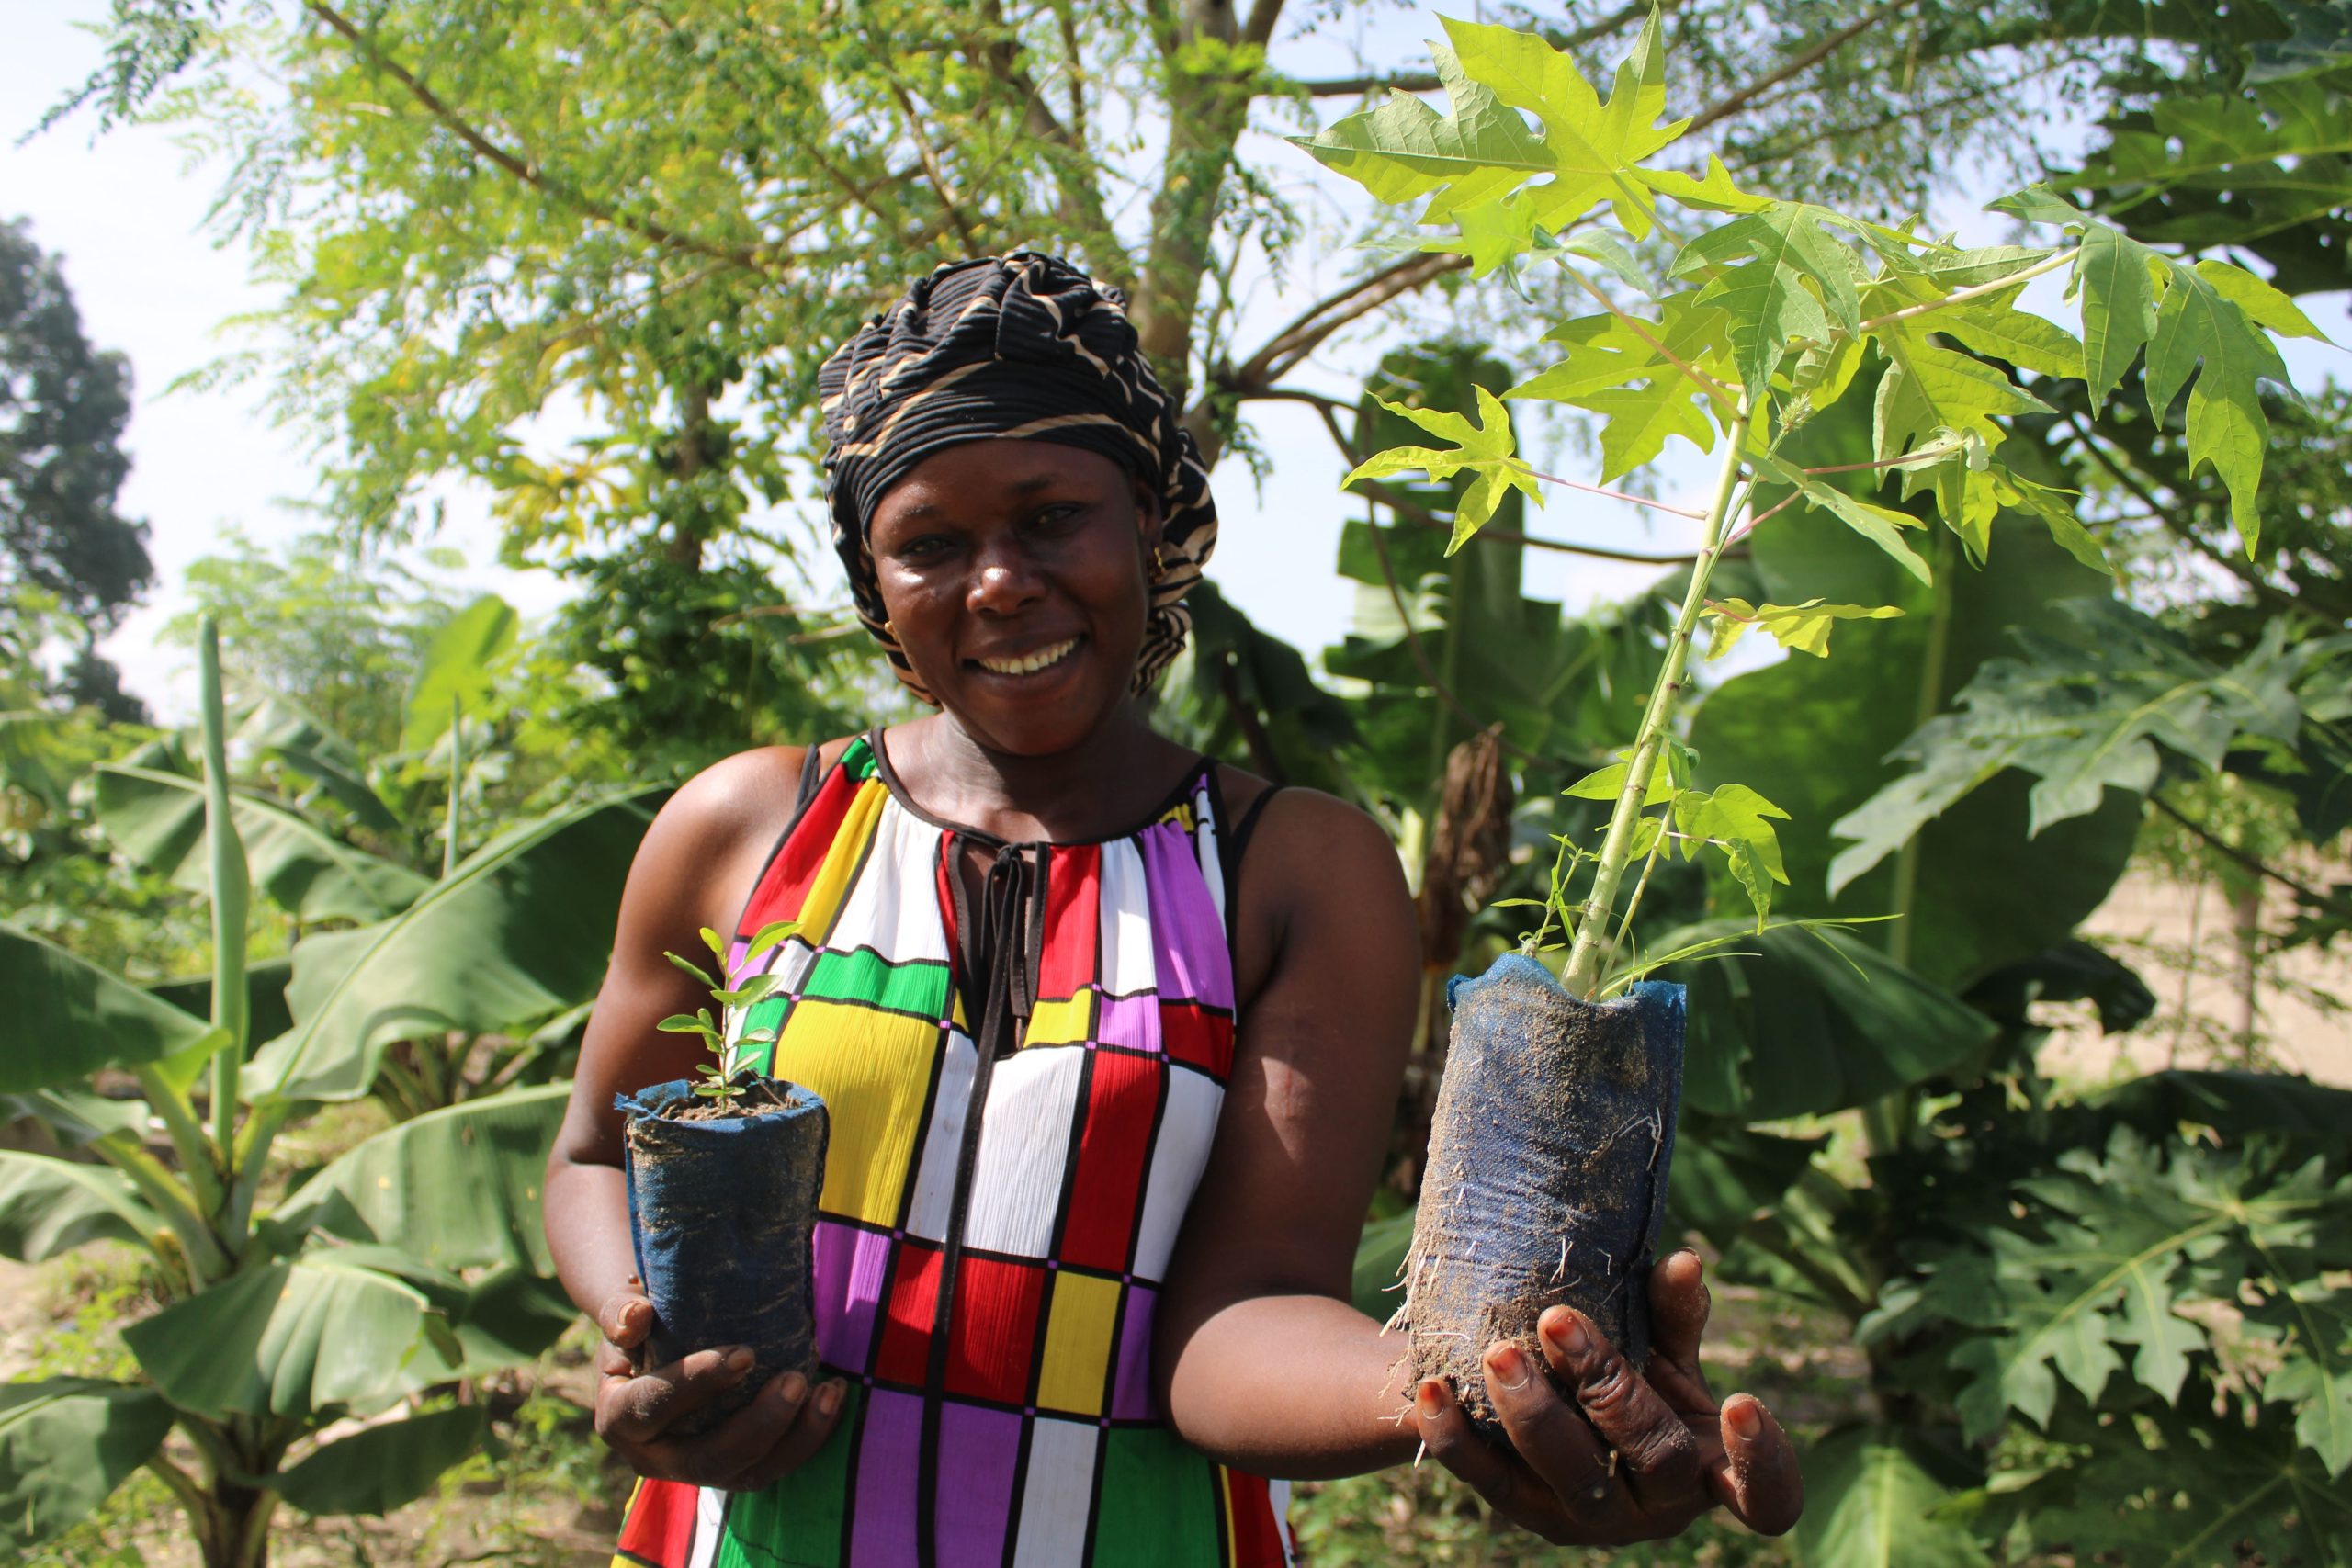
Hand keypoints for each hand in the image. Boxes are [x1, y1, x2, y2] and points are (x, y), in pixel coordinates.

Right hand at [593, 1278, 849, 1491]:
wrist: (660, 1347)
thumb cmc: (643, 1325)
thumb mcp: (623, 1314)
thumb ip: (621, 1312)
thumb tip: (636, 1315)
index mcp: (619, 1419)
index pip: (651, 1408)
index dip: (696, 1384)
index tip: (745, 1353)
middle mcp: (656, 1458)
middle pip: (707, 1458)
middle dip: (758, 1424)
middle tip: (796, 1380)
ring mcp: (698, 1471)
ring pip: (750, 1474)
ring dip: (796, 1437)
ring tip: (828, 1390)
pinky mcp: (735, 1471)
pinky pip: (776, 1466)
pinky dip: (810, 1436)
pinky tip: (834, 1396)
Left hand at [1408, 1249, 1802, 1545]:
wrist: (1539, 1403)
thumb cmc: (1625, 1374)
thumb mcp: (1658, 1347)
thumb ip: (1671, 1315)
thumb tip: (1683, 1263)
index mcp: (1707, 1468)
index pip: (1766, 1499)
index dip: (1766, 1464)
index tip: (1742, 1399)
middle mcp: (1656, 1506)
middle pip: (1653, 1459)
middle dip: (1610, 1389)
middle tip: (1558, 1322)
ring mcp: (1586, 1518)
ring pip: (1570, 1479)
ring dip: (1534, 1414)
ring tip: (1498, 1354)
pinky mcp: (1520, 1509)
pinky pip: (1485, 1478)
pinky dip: (1456, 1436)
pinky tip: (1430, 1390)